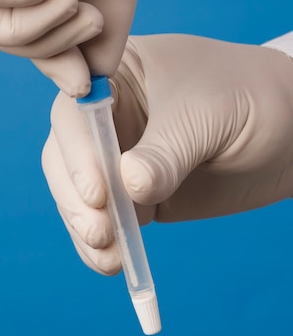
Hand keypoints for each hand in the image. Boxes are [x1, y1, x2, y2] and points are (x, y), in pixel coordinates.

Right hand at [42, 34, 292, 273]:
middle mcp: (109, 114)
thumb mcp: (206, 115)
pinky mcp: (137, 192)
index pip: (76, 109)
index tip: (99, 191)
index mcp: (117, 74)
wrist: (292, 127)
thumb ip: (166, 152)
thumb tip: (130, 187)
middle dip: (76, 196)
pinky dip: (104, 243)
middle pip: (65, 154)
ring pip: (78, 191)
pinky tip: (114, 261)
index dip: (77, 150)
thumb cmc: (249, 96)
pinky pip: (109, 219)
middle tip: (100, 232)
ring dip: (85, 226)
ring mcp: (121, 154)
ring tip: (109, 256)